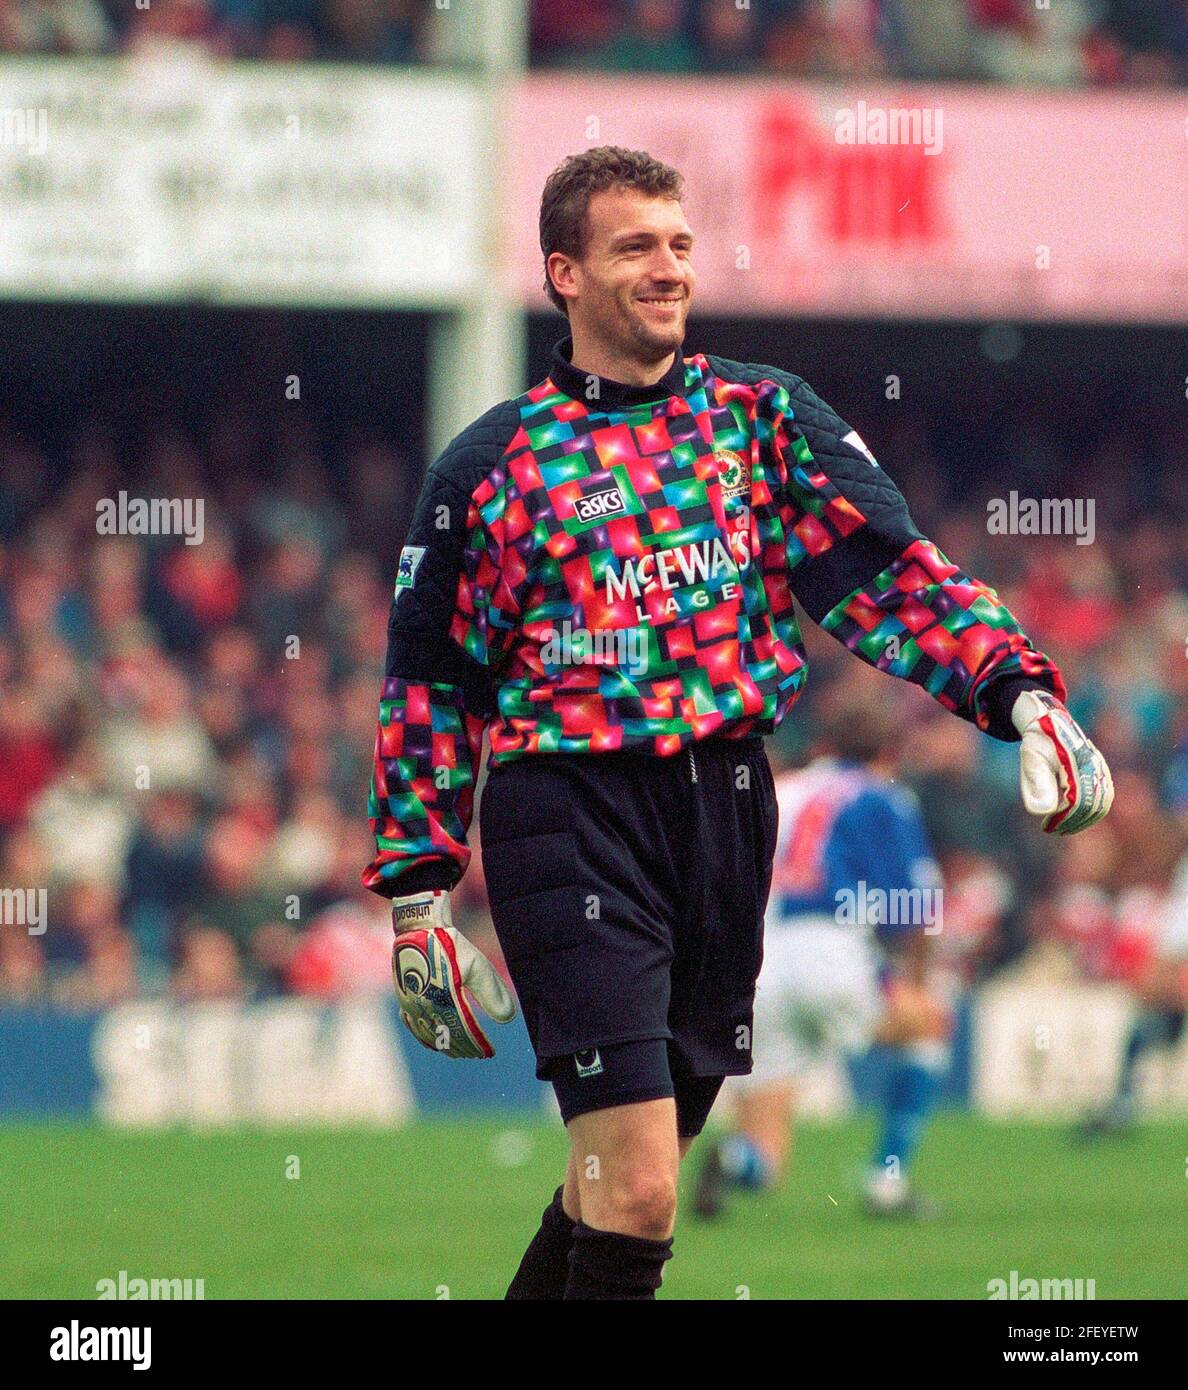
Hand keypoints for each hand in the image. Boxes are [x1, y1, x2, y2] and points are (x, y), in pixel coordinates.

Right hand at [390, 890, 515, 1058]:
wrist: (418, 929)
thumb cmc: (450, 945)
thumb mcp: (477, 966)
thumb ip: (492, 992)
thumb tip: (508, 1019)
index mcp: (443, 1000)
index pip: (464, 1032)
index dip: (477, 1044)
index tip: (489, 1052)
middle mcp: (424, 1007)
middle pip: (446, 1036)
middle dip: (463, 1048)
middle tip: (477, 1054)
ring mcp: (411, 1004)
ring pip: (428, 1034)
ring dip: (444, 1046)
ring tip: (458, 1053)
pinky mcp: (403, 998)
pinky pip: (412, 1025)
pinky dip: (423, 1037)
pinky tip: (432, 1041)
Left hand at [1012, 690, 1113, 834]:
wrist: (1051, 721)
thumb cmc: (1039, 742)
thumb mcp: (1031, 759)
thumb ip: (1036, 783)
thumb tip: (1042, 812)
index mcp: (1076, 764)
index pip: (1075, 802)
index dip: (1062, 819)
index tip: (1047, 827)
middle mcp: (1093, 766)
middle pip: (1091, 805)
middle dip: (1072, 822)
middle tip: (1053, 830)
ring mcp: (1100, 768)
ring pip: (1101, 803)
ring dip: (1084, 819)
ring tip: (1063, 828)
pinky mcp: (1102, 771)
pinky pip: (1105, 796)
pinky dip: (1093, 811)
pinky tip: (1075, 818)